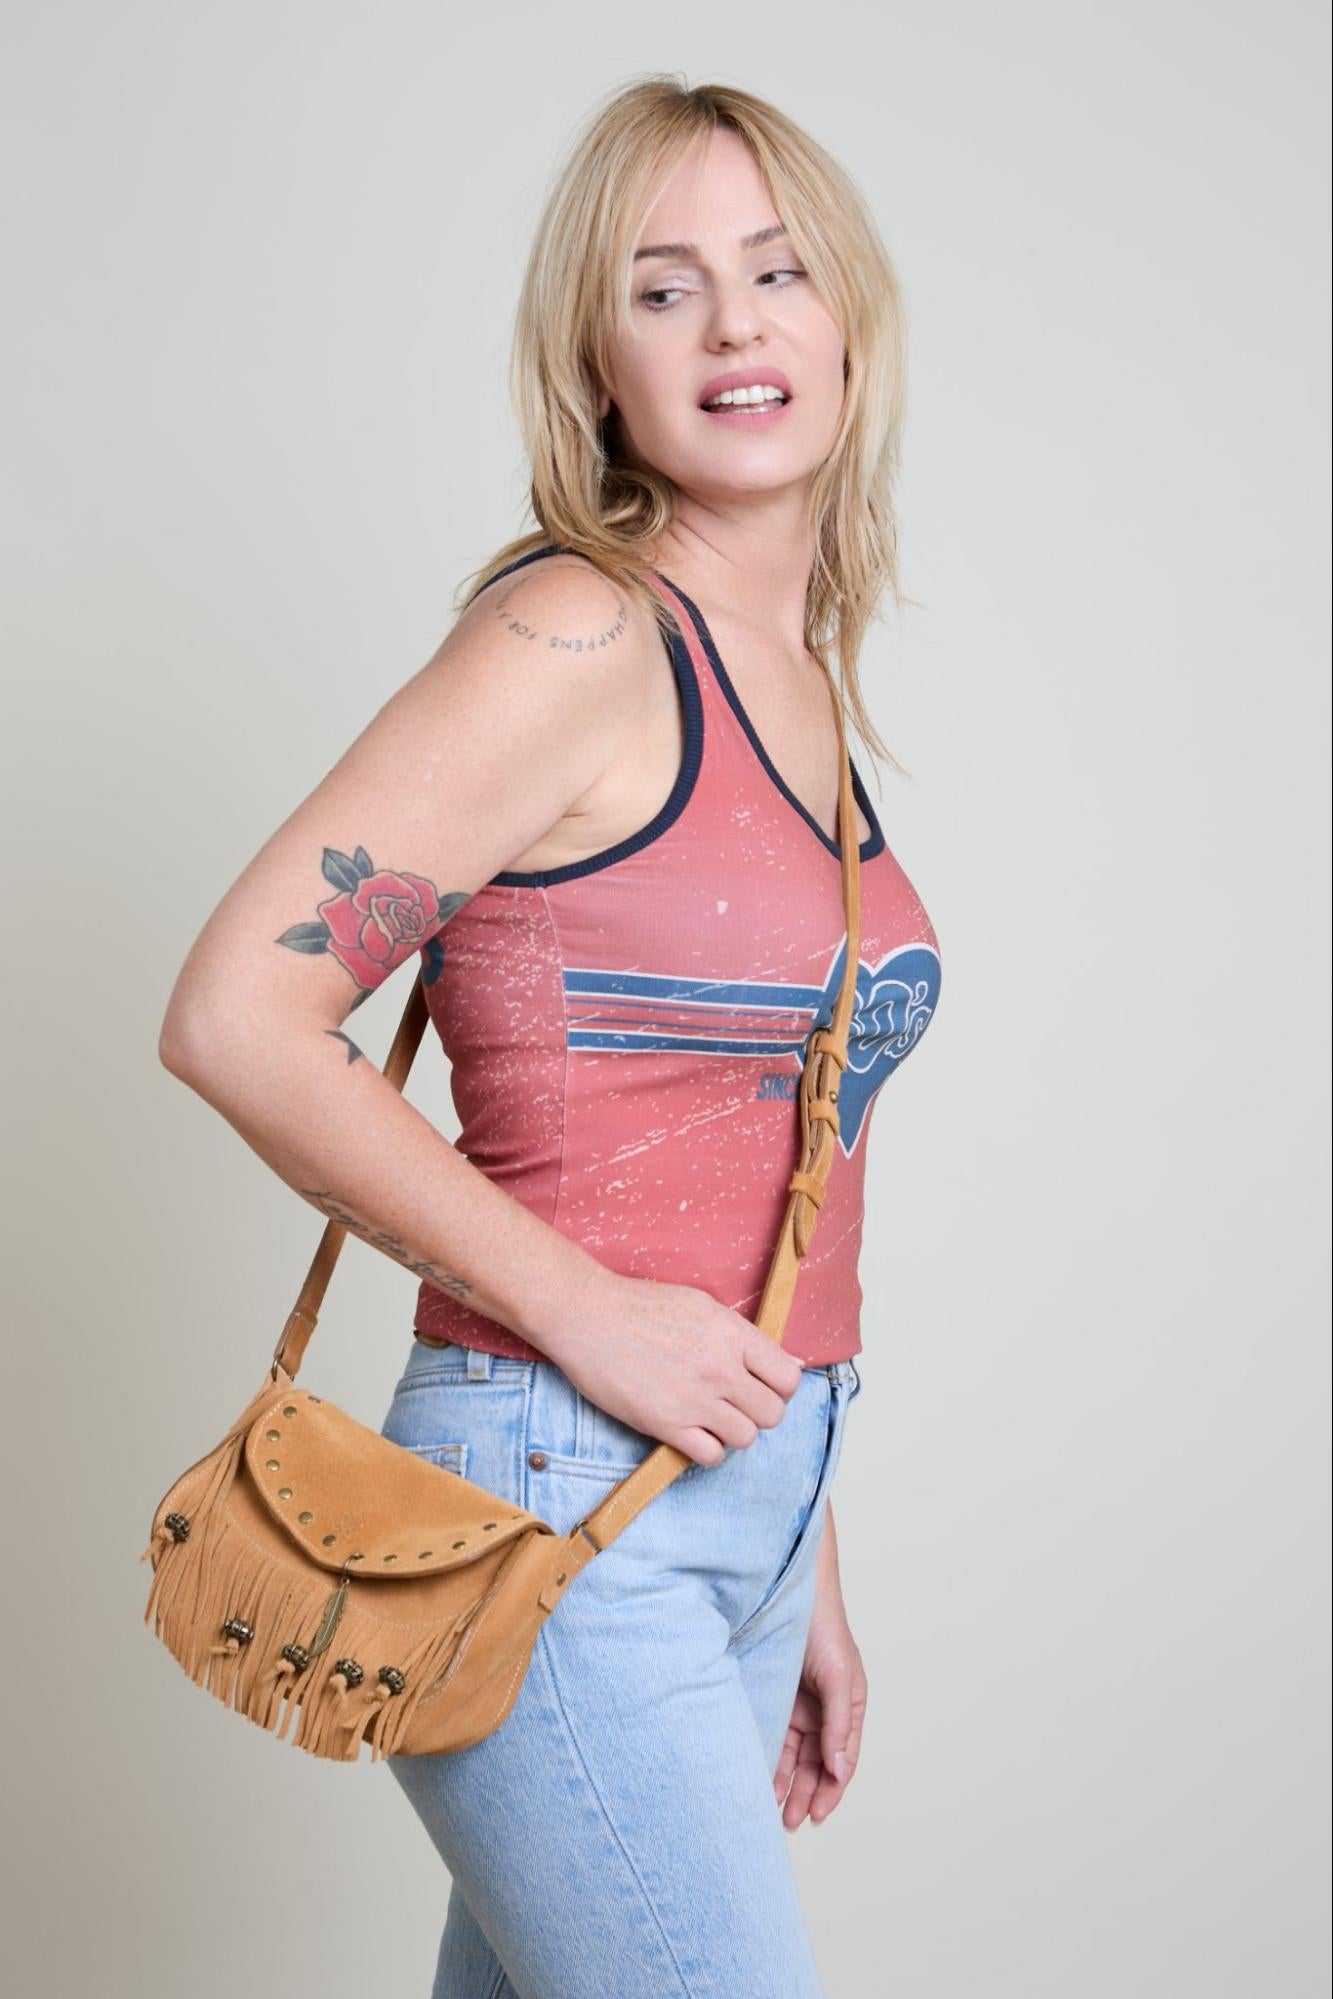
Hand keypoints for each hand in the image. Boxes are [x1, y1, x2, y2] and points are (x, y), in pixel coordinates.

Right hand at [539, 1269, 805, 1467]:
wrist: (587, 1316)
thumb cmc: (640, 1305)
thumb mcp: (702, 1305)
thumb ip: (742, 1336)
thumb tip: (787, 1361)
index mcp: (732, 1334)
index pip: (788, 1378)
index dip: (779, 1386)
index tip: (760, 1385)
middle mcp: (721, 1368)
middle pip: (773, 1414)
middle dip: (757, 1411)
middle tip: (734, 1403)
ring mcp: (695, 1399)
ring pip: (746, 1438)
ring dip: (732, 1431)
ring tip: (710, 1417)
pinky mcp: (666, 1424)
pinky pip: (711, 1455)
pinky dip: (705, 1449)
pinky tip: (690, 1432)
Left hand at [773, 1582, 866, 1829]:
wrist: (784, 1589)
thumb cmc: (822, 1626)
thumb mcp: (839, 1676)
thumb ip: (839, 1724)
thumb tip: (839, 1771)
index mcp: (847, 1706)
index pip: (842, 1759)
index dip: (831, 1790)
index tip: (815, 1814)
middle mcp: (823, 1710)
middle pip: (816, 1764)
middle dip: (804, 1794)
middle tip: (788, 1821)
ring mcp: (796, 1704)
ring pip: (792, 1756)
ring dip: (784, 1783)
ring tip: (770, 1810)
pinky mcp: (772, 1696)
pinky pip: (771, 1736)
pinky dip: (767, 1760)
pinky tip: (757, 1779)